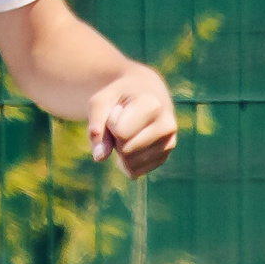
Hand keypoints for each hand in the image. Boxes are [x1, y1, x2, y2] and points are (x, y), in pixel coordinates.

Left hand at [86, 64, 176, 178]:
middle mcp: (167, 126)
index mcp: (153, 105)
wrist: (145, 92)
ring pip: (130, 165)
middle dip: (115, 139)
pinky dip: (125, 161)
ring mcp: (169, 143)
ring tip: (129, 130)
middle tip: (123, 120)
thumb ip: (96, 125)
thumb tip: (100, 157)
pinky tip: (133, 141)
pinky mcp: (164, 157)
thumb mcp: (101, 101)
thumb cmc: (119, 96)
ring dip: (120, 151)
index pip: (121, 133)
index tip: (119, 109)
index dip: (111, 123)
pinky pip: (134, 172)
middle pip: (126, 151)